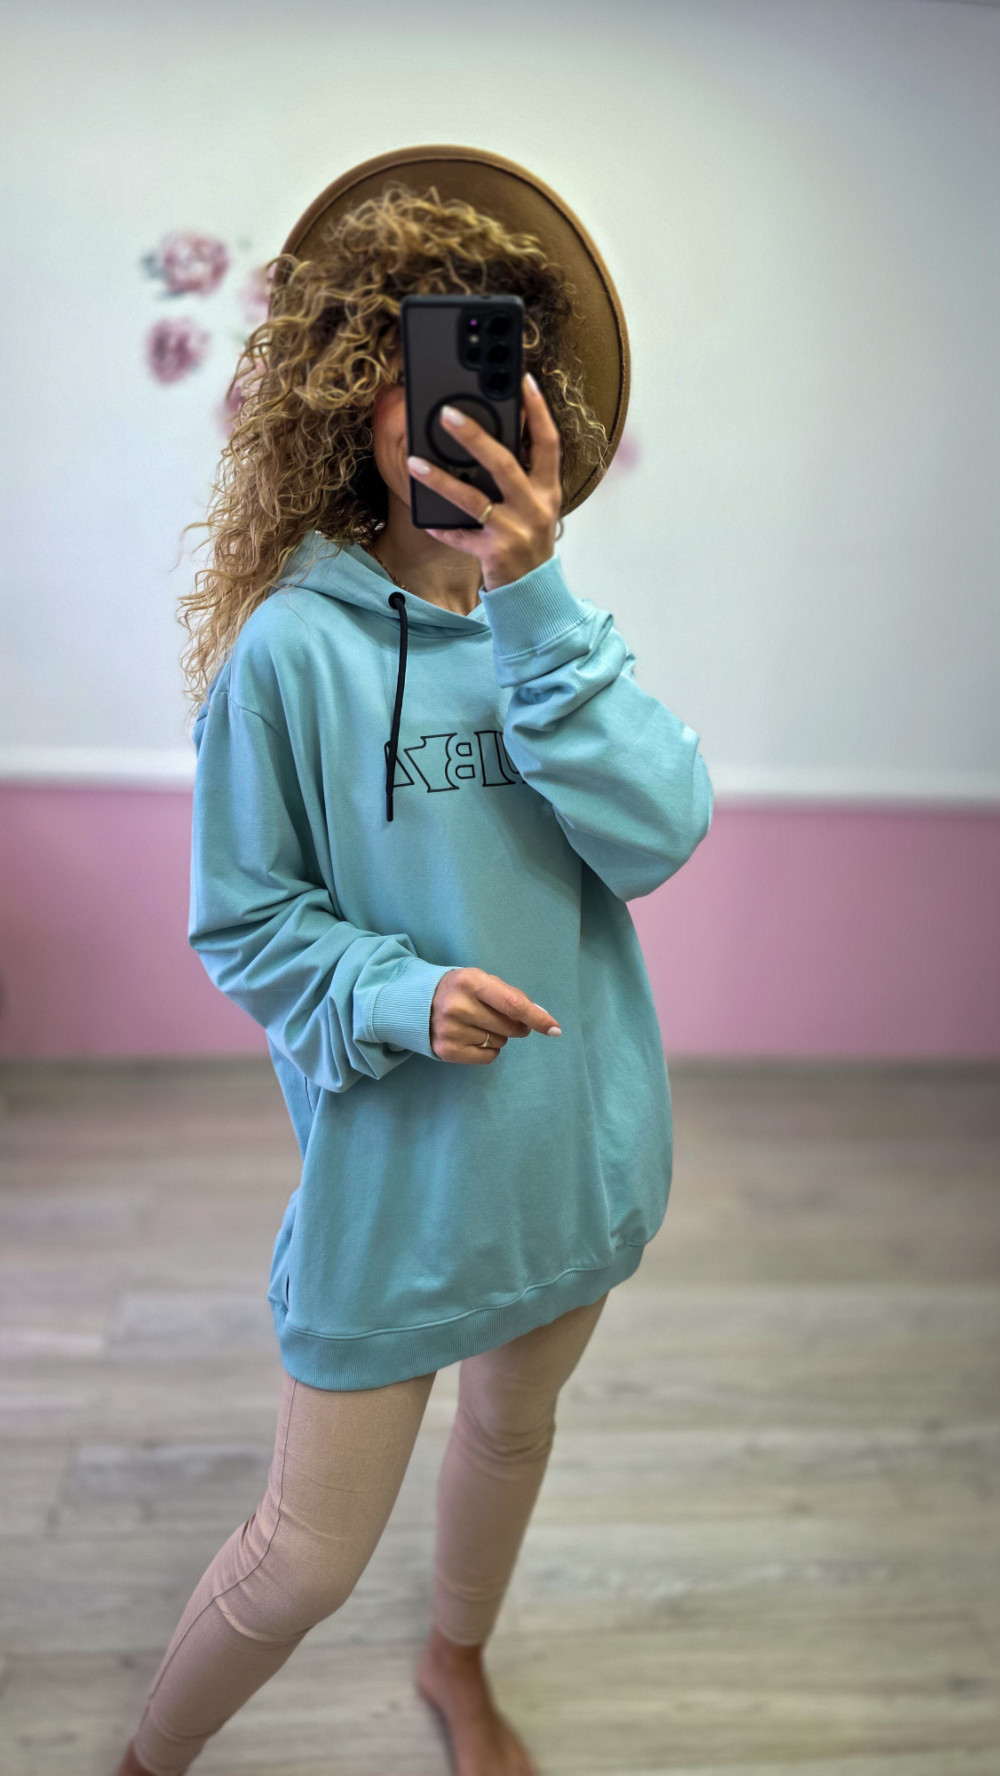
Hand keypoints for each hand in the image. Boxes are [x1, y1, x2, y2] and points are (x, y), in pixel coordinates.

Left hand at [406, 373, 561, 591]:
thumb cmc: (528, 541)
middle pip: (504, 464)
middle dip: (474, 436)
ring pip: (473, 499)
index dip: (538, 411)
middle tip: (446, 414)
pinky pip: (461, 537)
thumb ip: (522, 477)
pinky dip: (443, 528)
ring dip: (441, 479)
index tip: (523, 381)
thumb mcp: (535, 506)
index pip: (548, 442)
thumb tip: (489, 439)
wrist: (534, 594)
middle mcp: (535, 508)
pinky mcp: (495, 554)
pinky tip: (426, 519)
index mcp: (548, 490)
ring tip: (415, 462)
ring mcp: (515, 531)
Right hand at [430, 967, 561, 1063]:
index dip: (537, 1017)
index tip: (555, 1029)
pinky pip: (488, 1057)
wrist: (417, 1002)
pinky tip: (473, 1037)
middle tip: (500, 1017)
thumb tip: (543, 1018)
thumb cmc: (461, 990)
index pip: (512, 1004)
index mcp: (470, 982)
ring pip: (500, 1042)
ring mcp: (450, 1030)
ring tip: (477, 1024)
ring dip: (498, 1036)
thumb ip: (512, 996)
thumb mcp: (482, 981)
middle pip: (510, 1027)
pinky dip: (489, 1050)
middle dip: (516, 1026)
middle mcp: (458, 1006)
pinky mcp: (446, 1051)